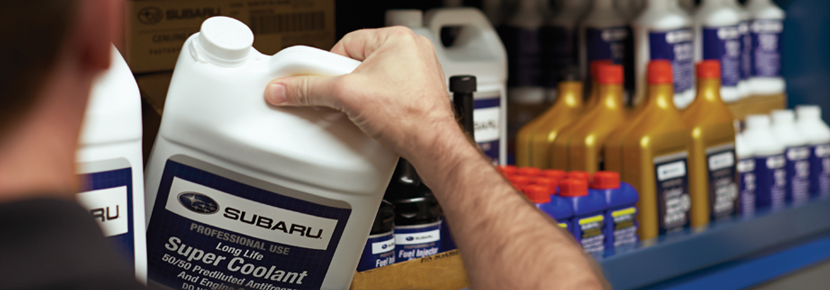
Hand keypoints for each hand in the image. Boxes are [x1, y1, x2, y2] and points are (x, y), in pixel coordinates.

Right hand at [264, 27, 466, 160]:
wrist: (432, 145)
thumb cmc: (408, 116)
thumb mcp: (346, 96)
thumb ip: (309, 89)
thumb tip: (284, 88)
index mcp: (397, 38)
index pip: (346, 43)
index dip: (329, 65)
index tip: (321, 81)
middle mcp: (412, 50)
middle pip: (359, 62)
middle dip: (348, 82)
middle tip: (346, 98)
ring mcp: (419, 71)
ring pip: (374, 78)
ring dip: (363, 94)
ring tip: (365, 108)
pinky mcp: (421, 91)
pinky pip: (389, 91)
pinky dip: (379, 103)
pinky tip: (378, 115)